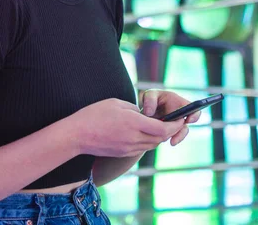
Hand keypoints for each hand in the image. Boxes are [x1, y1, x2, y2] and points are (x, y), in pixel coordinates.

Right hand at [71, 98, 185, 157]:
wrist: (78, 135)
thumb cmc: (95, 114)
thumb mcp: (116, 103)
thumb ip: (134, 109)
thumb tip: (144, 114)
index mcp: (133, 123)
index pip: (162, 127)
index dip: (174, 124)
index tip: (180, 118)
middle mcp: (133, 138)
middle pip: (160, 138)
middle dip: (170, 130)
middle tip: (174, 121)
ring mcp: (128, 148)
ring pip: (152, 144)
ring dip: (159, 136)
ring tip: (161, 126)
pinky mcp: (123, 153)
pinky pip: (141, 148)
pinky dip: (148, 140)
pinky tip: (146, 133)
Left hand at [140, 89, 200, 146]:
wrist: (144, 110)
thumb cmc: (149, 99)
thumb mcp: (149, 95)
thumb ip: (149, 100)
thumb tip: (149, 112)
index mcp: (178, 102)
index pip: (191, 107)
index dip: (193, 113)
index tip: (188, 119)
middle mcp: (179, 114)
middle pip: (187, 124)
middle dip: (182, 132)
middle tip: (177, 136)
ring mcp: (175, 124)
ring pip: (179, 133)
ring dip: (177, 137)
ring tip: (172, 142)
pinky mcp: (169, 132)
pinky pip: (172, 137)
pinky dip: (168, 140)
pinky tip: (162, 141)